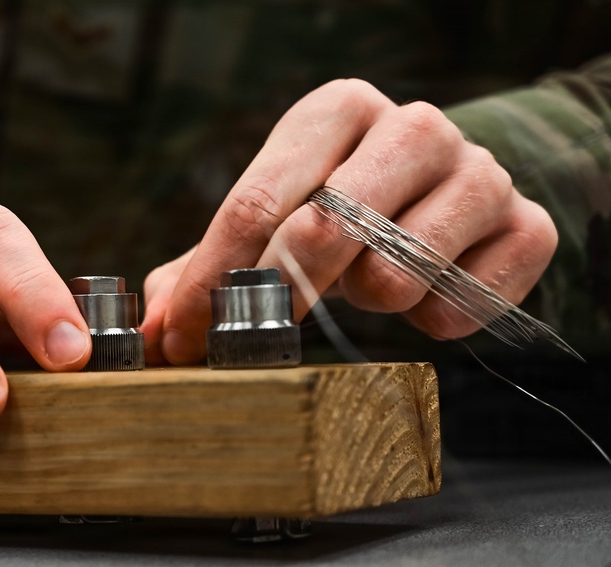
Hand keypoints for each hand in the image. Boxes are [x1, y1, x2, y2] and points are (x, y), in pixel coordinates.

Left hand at [141, 79, 556, 363]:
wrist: (445, 191)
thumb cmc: (338, 209)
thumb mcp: (270, 218)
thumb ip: (206, 267)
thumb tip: (155, 333)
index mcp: (335, 109)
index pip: (256, 202)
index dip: (212, 282)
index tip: (184, 340)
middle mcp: (412, 126)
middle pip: (324, 230)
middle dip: (278, 299)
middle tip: (256, 338)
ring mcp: (480, 172)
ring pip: (397, 273)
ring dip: (368, 300)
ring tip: (369, 283)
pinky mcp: (528, 226)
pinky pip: (461, 306)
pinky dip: (431, 321)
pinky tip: (424, 296)